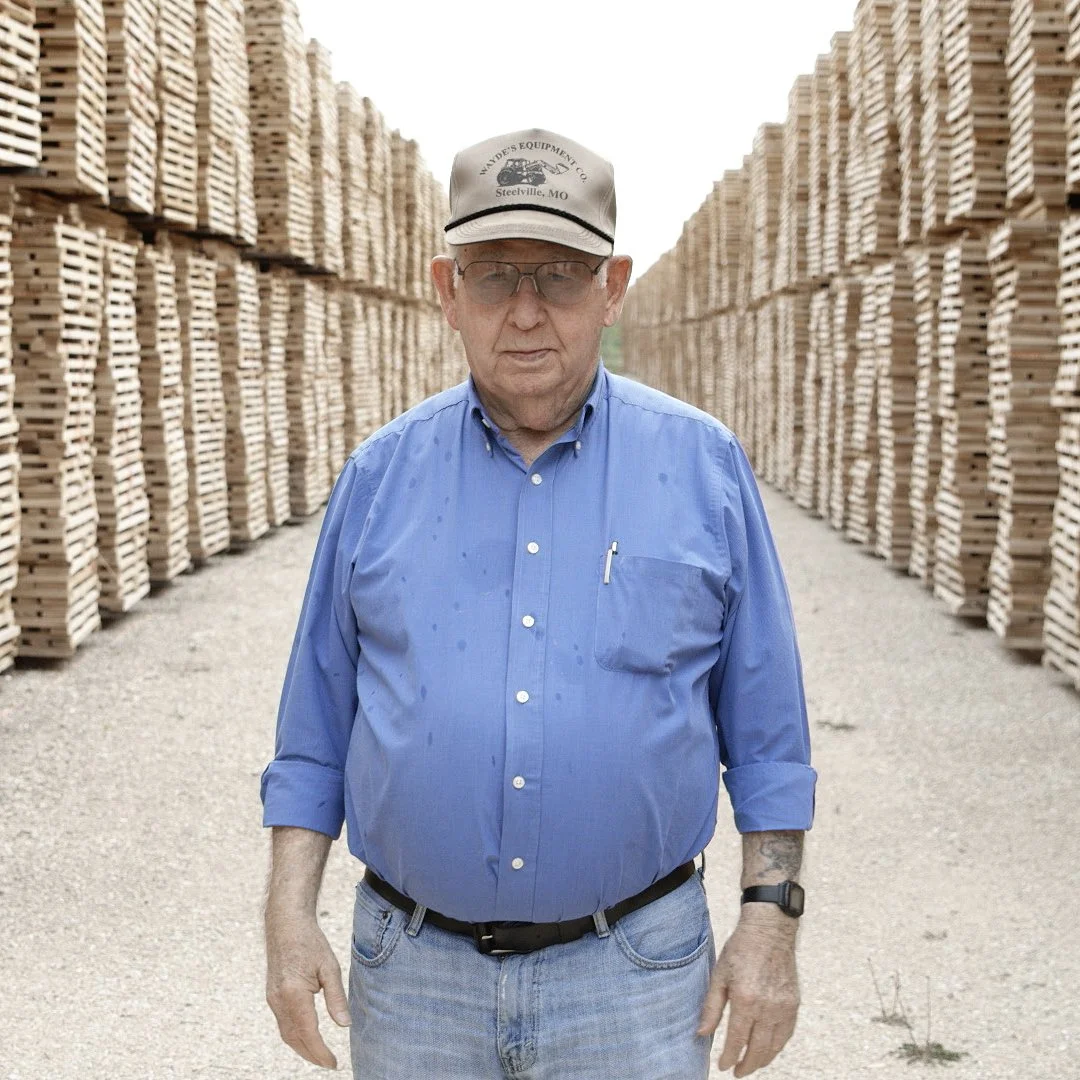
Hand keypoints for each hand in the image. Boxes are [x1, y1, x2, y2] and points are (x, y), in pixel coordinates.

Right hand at [265, 910, 350, 1068]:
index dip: (320, 1052)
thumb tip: (345, 1024)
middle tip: (328, 1063)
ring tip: (319, 1055)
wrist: (285, 925)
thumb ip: (336, 998)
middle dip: (311, 1055)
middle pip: (294, 1039)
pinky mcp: (271, 996)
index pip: (308, 1033)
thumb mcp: (329, 967)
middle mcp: (279, 1001)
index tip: (333, 1063)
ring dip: (301, 1048)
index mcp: (294, 994)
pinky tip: (306, 1036)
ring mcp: (272, 999)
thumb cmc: (310, 942)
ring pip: (286, 1033)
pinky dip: (294, 1035)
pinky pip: (282, 1023)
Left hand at [697, 909, 799, 1075]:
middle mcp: (768, 1008)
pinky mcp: (794, 1003)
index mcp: (746, 1000)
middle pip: (758, 1049)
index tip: (722, 1066)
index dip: (728, 1057)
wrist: (769, 931)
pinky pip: (787, 1033)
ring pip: (775, 1046)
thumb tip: (701, 1034)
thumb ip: (711, 1008)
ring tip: (751, 1064)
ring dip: (762, 1059)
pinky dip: (777, 1046)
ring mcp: (784, 1007)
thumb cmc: (740, 950)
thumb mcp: (719, 976)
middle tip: (737, 1072)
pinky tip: (768, 1048)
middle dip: (747, 1065)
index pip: (737, 1040)